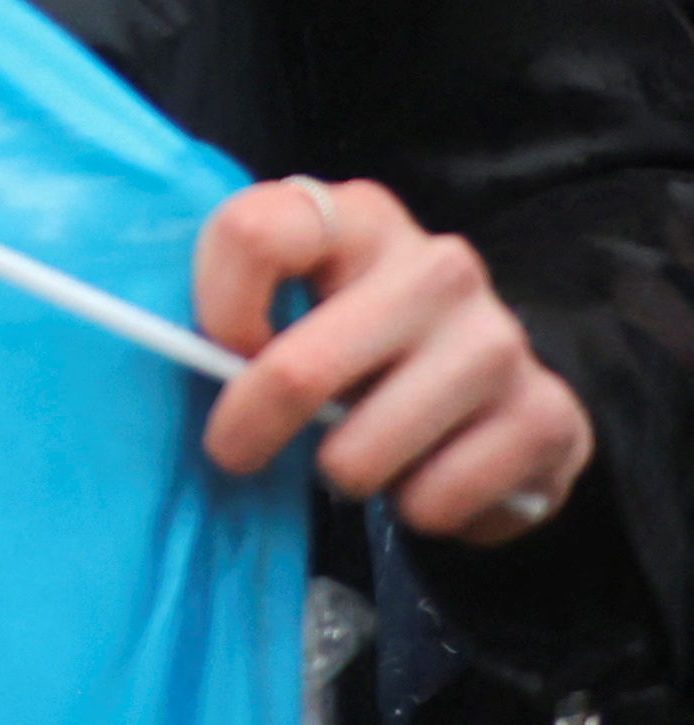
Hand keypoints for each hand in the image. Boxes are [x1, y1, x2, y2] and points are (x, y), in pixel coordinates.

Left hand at [194, 175, 593, 543]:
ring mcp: (498, 340)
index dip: (218, 307)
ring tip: (358, 451)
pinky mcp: (545, 415)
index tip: (221, 350)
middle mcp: (437, 266)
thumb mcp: (298, 299)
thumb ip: (242, 312)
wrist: (493, 389)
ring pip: (361, 452)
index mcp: (357, 217)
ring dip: (343, 473)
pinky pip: (434, 500)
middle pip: (299, 370)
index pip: (254, 233)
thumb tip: (180, 358)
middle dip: (252, 428)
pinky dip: (415, 507)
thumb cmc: (359, 338)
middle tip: (240, 449)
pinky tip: (426, 473)